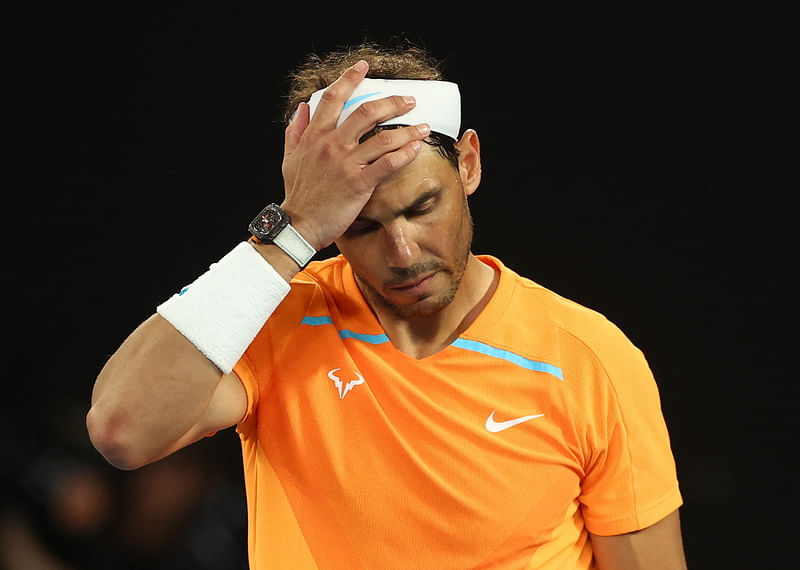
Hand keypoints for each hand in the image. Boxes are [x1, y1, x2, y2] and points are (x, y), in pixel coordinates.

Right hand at [280, 60, 430, 250]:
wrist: (299, 224)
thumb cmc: (297, 194)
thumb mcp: (289, 158)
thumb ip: (296, 131)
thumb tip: (303, 108)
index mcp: (315, 136)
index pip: (334, 98)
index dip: (350, 78)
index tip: (363, 67)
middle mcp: (332, 144)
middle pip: (367, 111)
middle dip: (392, 102)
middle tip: (409, 101)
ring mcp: (346, 163)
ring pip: (383, 137)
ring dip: (408, 129)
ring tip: (423, 127)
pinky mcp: (359, 183)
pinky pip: (388, 163)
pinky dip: (405, 154)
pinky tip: (416, 149)